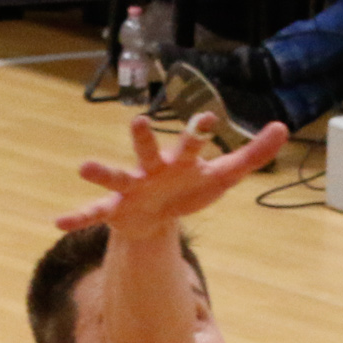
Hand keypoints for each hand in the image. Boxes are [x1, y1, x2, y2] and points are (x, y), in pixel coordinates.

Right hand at [58, 115, 291, 236]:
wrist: (161, 216)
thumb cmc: (191, 187)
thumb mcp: (225, 175)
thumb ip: (253, 153)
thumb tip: (283, 126)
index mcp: (179, 160)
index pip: (190, 143)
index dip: (197, 132)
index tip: (206, 119)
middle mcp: (151, 169)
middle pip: (147, 150)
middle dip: (142, 139)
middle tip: (137, 121)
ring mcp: (131, 188)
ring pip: (115, 177)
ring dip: (101, 172)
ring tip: (83, 167)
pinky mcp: (116, 210)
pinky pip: (95, 214)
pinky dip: (78, 218)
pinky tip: (58, 224)